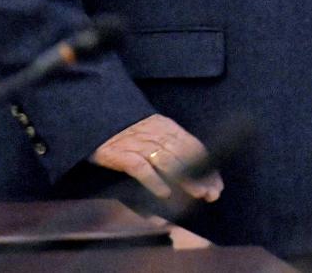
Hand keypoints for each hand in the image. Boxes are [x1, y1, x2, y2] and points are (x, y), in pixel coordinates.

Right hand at [91, 113, 222, 203]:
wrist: (94, 117)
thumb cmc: (127, 129)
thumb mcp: (153, 130)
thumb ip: (172, 145)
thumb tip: (195, 166)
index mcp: (168, 127)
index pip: (194, 147)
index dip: (208, 166)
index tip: (217, 184)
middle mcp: (157, 134)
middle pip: (185, 156)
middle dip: (201, 176)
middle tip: (212, 194)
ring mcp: (139, 143)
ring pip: (168, 161)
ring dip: (185, 179)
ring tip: (197, 194)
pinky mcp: (121, 154)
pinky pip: (141, 168)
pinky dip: (154, 180)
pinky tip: (164, 194)